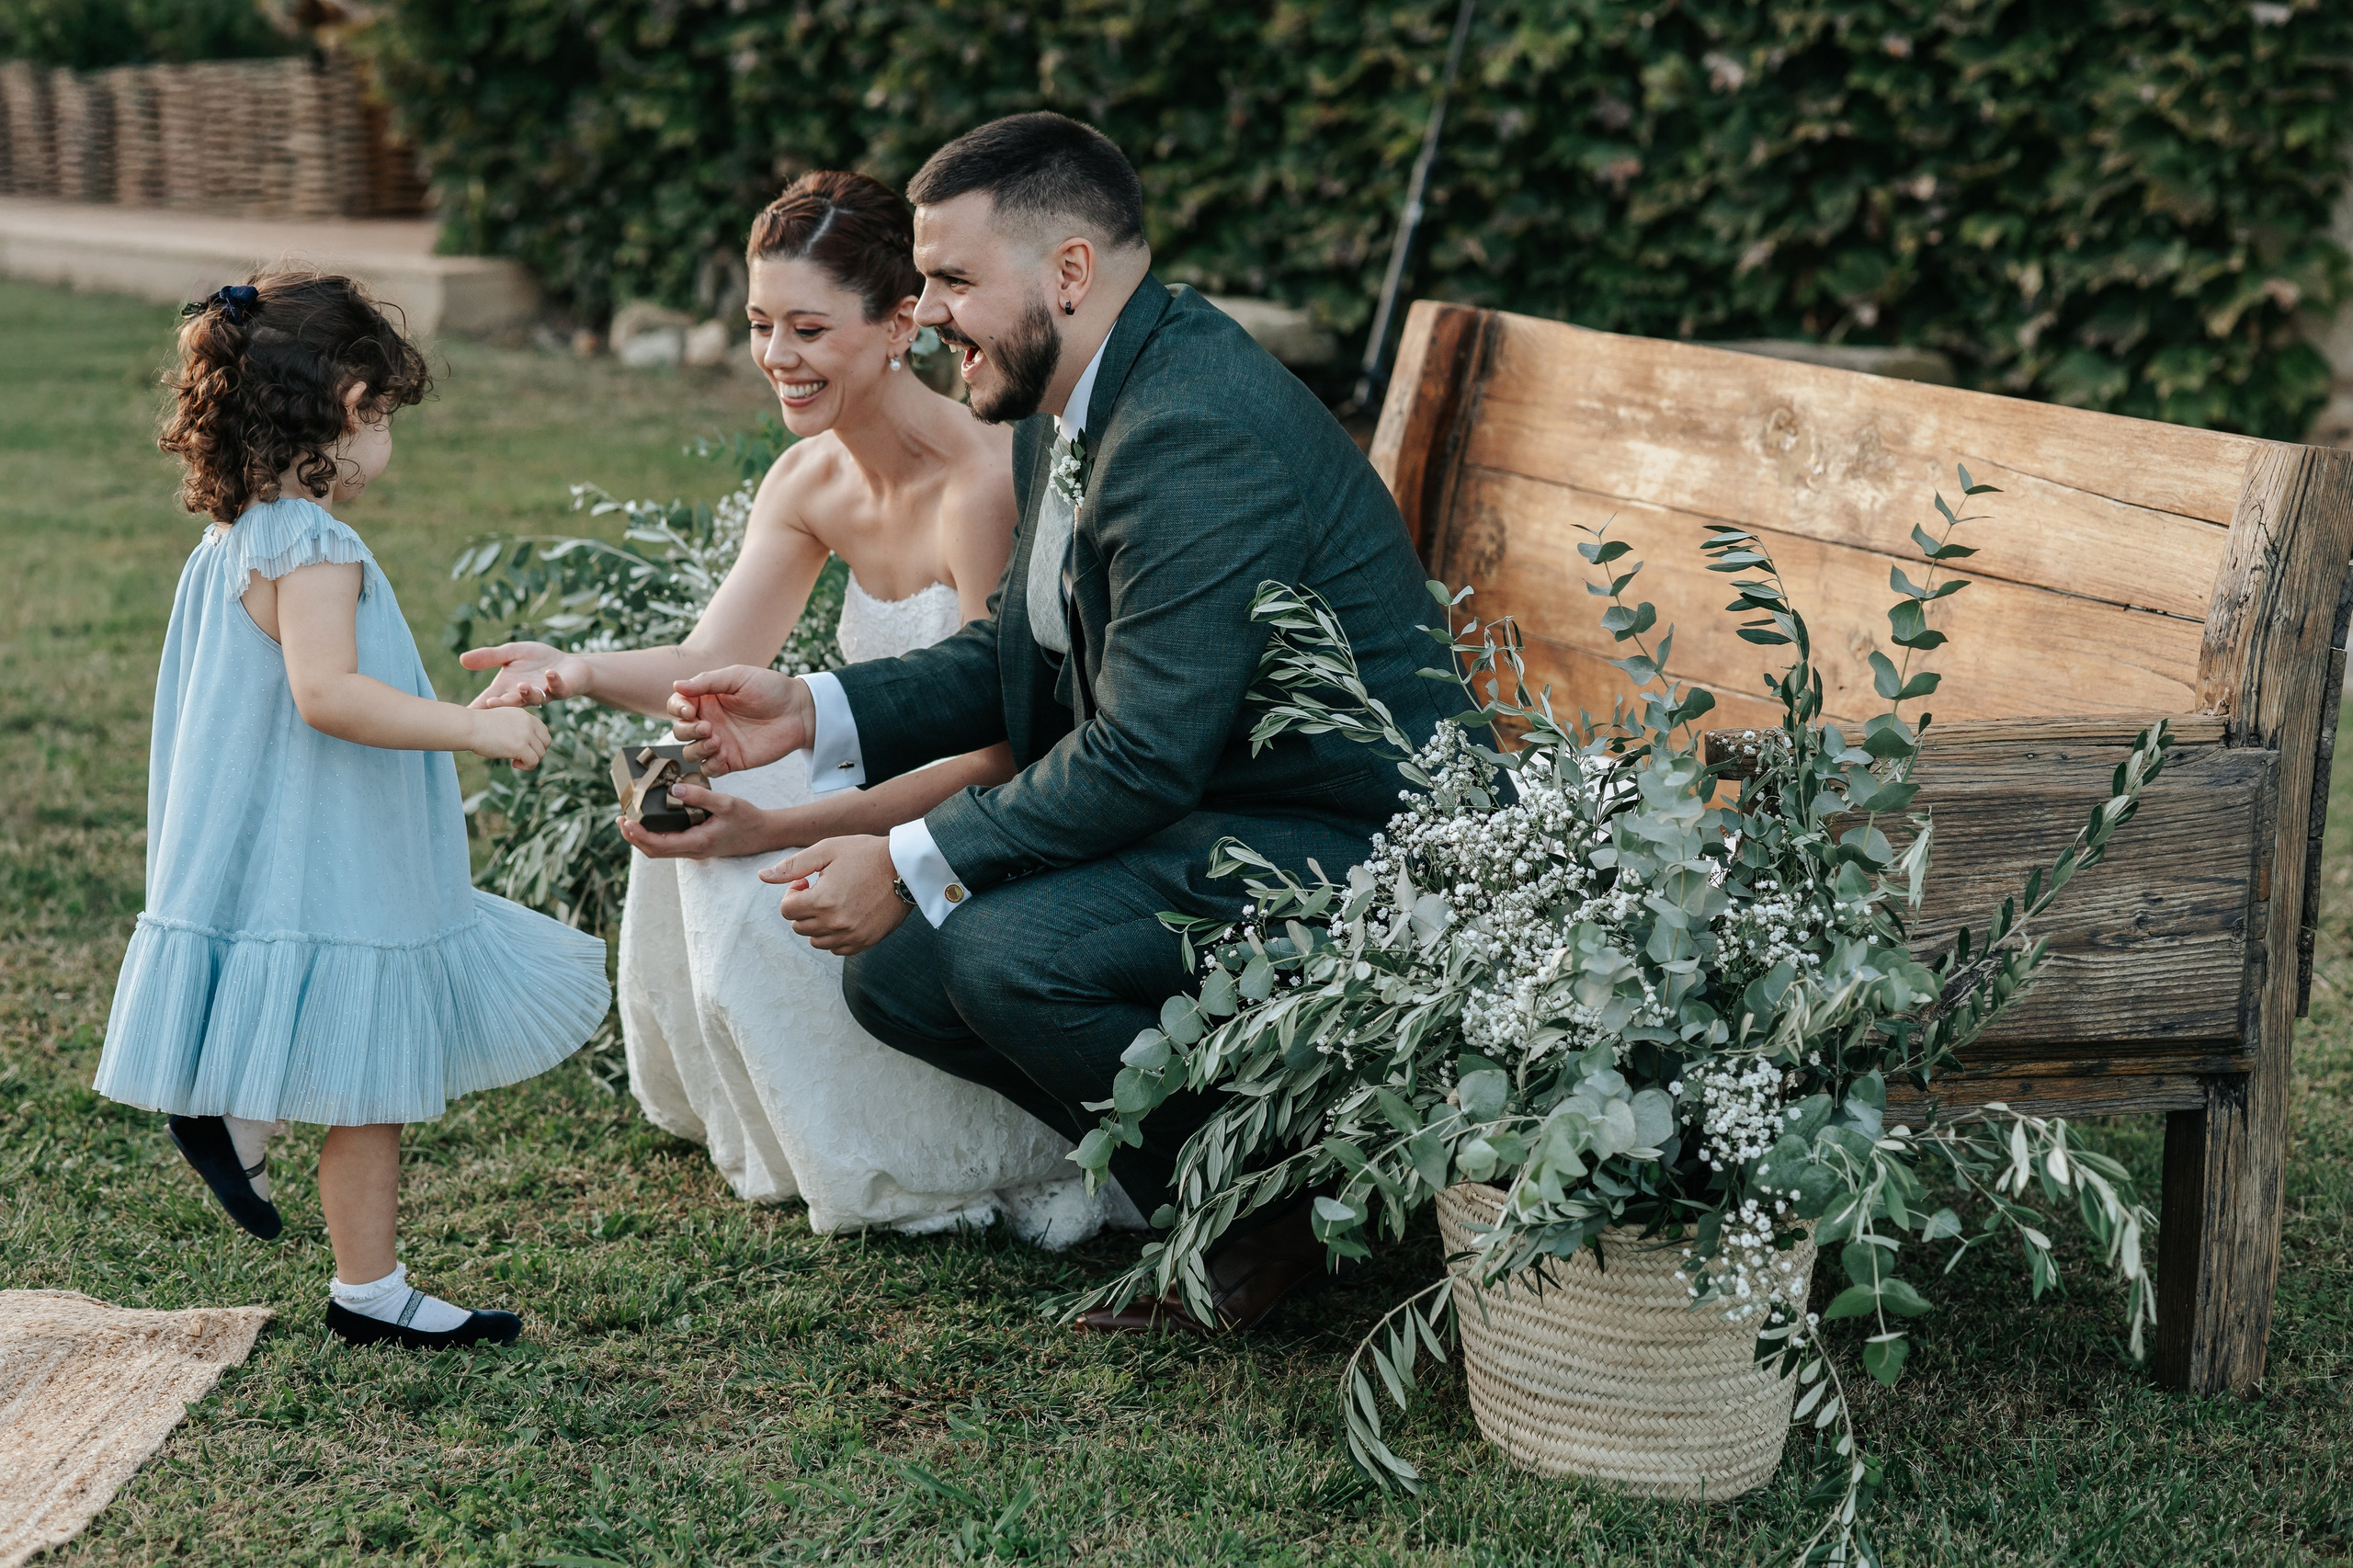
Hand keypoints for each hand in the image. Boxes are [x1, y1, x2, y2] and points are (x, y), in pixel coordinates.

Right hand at [460, 641, 593, 708]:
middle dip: (501, 703)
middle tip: (490, 703)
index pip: (490, 698)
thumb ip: (489, 657)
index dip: (480, 704)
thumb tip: (461, 659)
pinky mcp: (561, 689)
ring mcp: (543, 694)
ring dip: (527, 693)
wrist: (569, 665)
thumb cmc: (538, 660)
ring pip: (534, 698)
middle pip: (510, 702)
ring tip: (521, 685)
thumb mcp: (511, 653)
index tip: (467, 711)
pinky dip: (553, 680)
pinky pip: (558, 687)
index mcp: (508, 688)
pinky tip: (550, 673)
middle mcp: (524, 695)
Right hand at [467, 706, 550, 768]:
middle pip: (546, 742)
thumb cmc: (479, 727)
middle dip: (537, 752)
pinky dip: (526, 766)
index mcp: (524, 715)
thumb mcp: (503, 721)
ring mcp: (526, 734)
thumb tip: (525, 744)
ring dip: (530, 761)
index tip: (523, 748)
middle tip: (521, 756)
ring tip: (515, 761)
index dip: (536, 743)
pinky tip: (514, 764)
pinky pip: (533, 761)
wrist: (468, 727)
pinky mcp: (521, 746)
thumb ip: (516, 728)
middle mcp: (528, 722)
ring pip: (541, 753)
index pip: (543, 731)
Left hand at [618, 784, 785, 859]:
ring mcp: (694, 850)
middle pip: (653, 852)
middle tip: (620, 819)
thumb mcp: (726, 803)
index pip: (659, 845)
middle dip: (633, 838)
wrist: (765, 834)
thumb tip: (674, 788)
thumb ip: (700, 796)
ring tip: (629, 821)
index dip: (639, 835)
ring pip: (660, 850)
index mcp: (698, 842)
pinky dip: (654, 836)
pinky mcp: (697, 845)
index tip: (625, 822)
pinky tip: (651, 822)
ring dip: (641, 838)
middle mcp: (693, 850)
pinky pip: (669, 845)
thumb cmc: (748, 819)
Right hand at [667, 666, 811, 776]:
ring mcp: (719, 742)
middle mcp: (709, 720)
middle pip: (679, 731)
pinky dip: (710, 765)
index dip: (677, 709)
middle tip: (708, 727)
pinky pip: (710, 769)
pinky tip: (723, 756)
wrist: (798, 711)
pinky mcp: (731, 760)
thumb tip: (677, 685)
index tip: (689, 711)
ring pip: (691, 752)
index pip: (677, 705)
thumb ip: (707, 682)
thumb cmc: (770, 688)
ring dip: (697, 749)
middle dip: (687, 731)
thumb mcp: (737, 677)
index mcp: (706, 699)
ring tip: (716, 741)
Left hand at [762, 835, 910, 954]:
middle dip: (803, 908)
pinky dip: (835, 936)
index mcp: (822, 900)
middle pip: (798, 926)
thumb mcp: (826, 851)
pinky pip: (837, 948)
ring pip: (816, 940)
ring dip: (817, 924)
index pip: (786, 910)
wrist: (906, 867)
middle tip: (822, 888)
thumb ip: (792, 866)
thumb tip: (761, 875)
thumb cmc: (865, 854)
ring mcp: (851, 935)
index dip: (793, 893)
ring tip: (835, 902)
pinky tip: (846, 915)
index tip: (807, 881)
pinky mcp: (865, 942)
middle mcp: (835, 923)